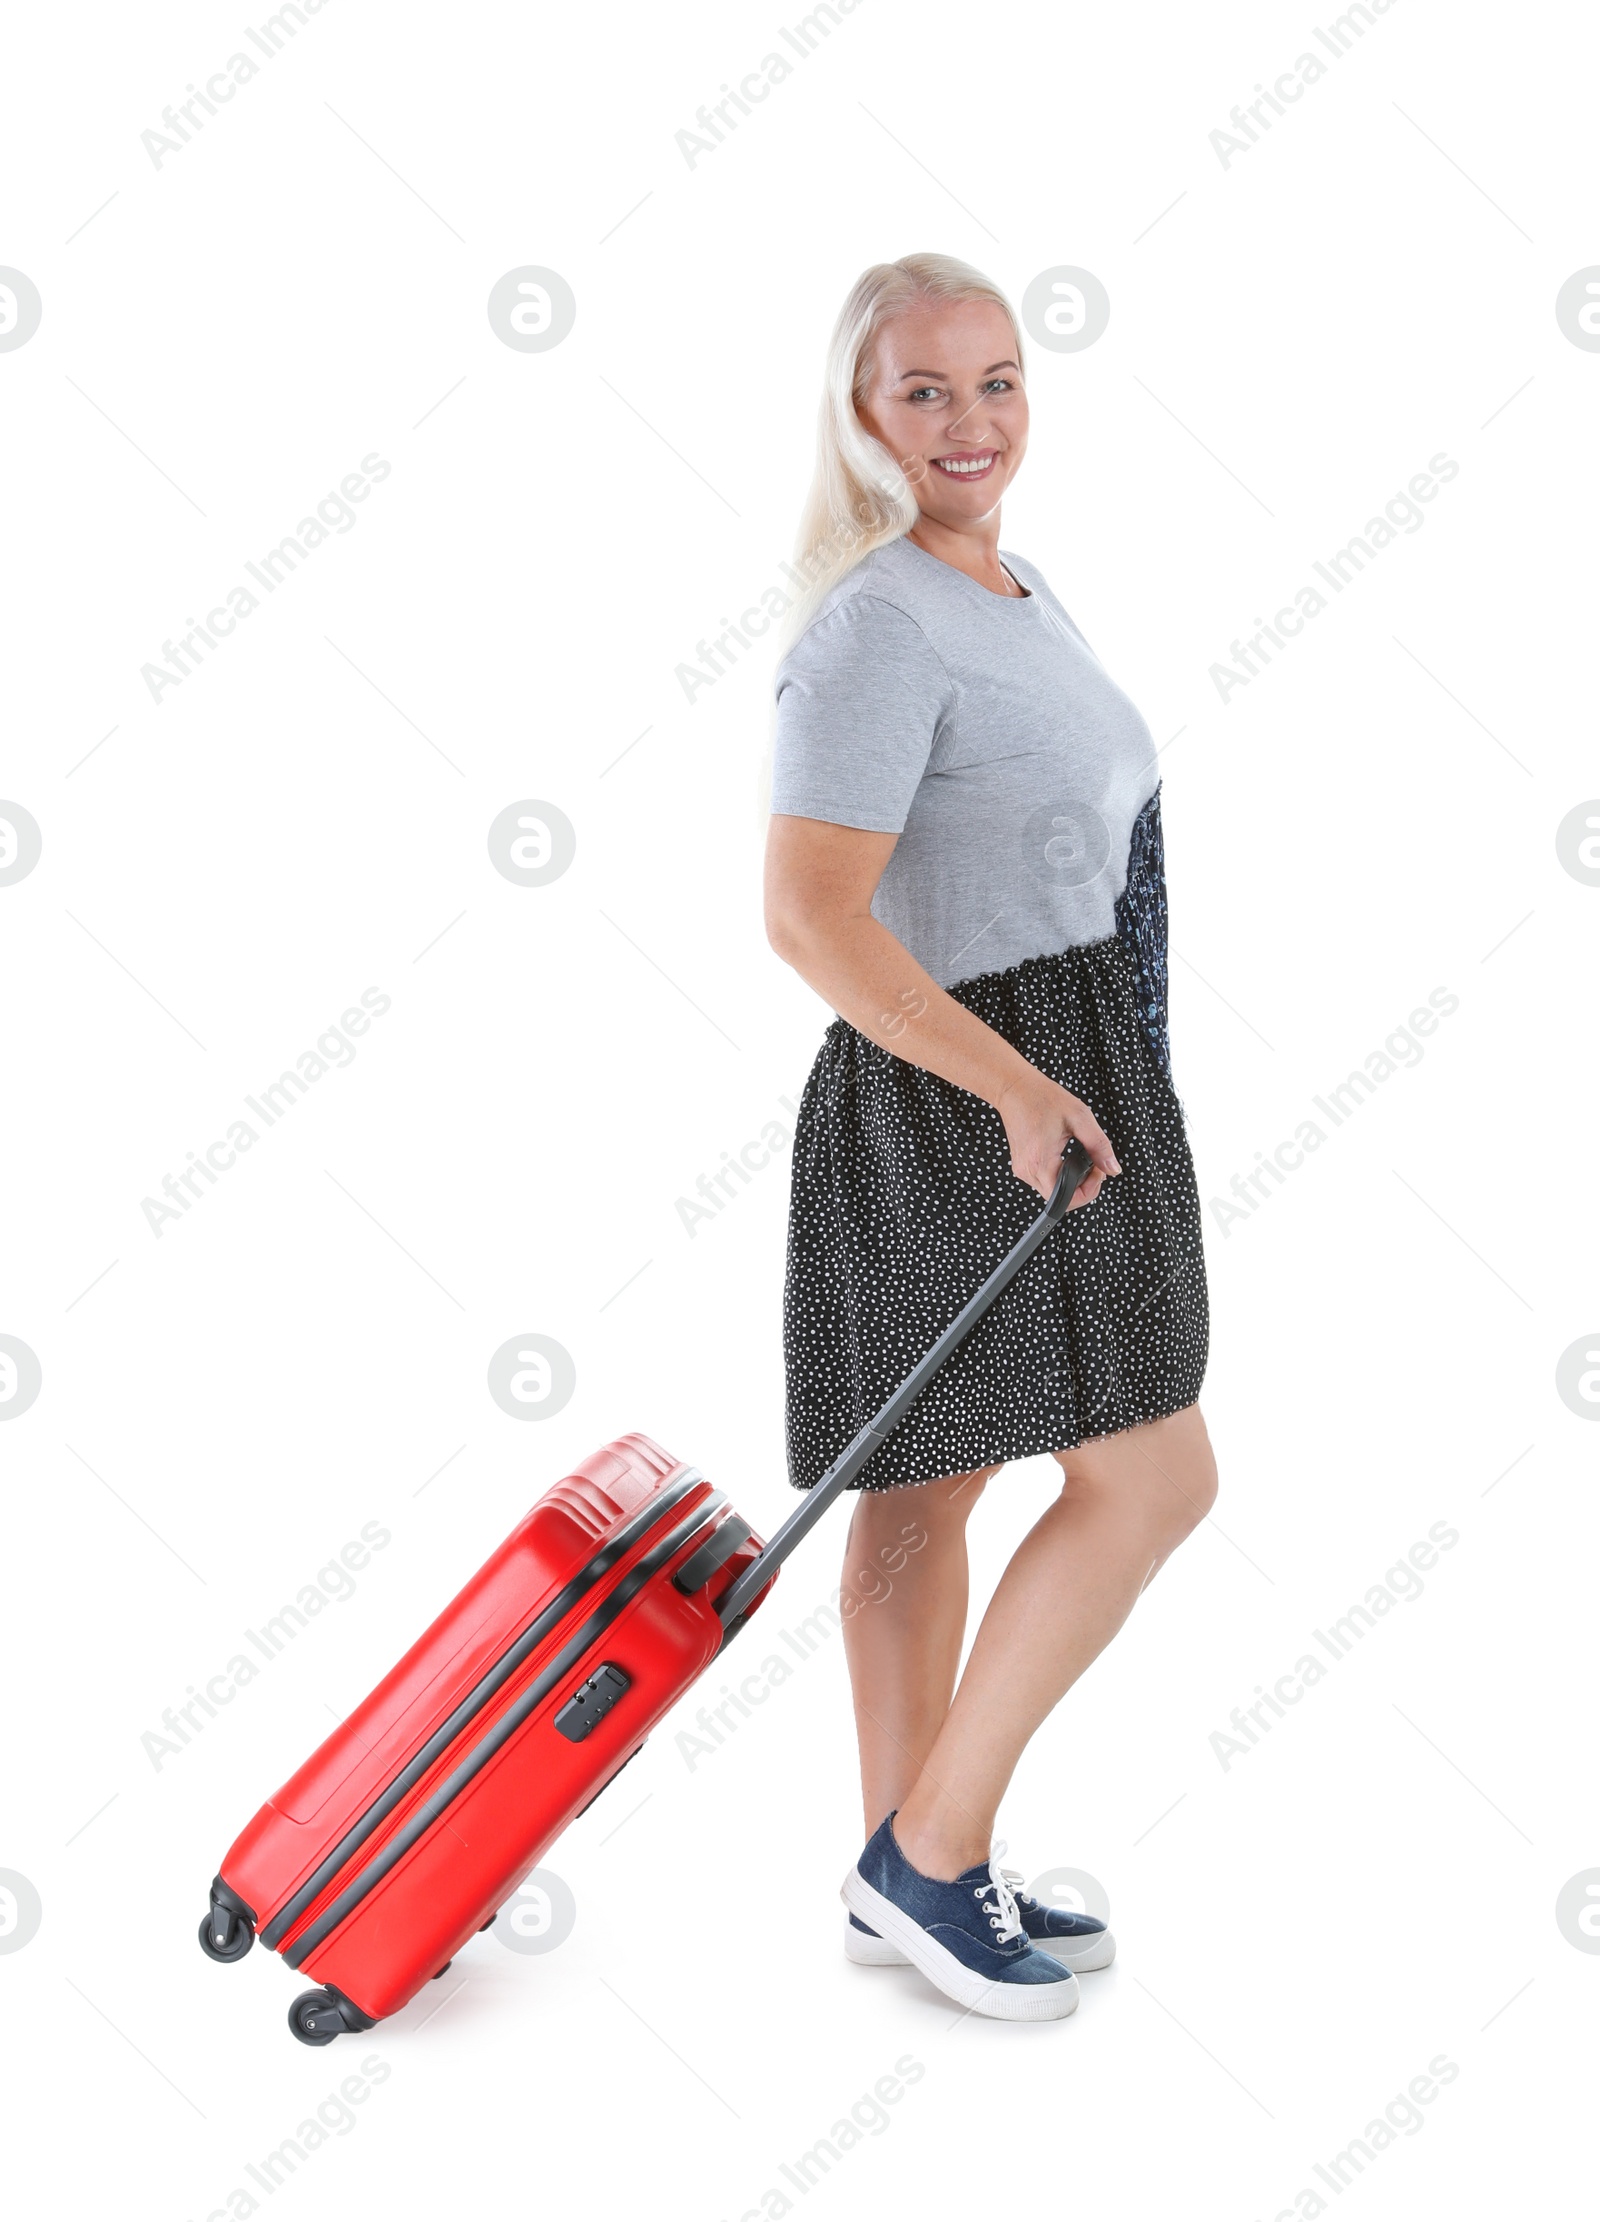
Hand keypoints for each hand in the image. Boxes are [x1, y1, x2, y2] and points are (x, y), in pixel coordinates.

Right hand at [994, 1069, 1119, 1208]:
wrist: (1015, 1088)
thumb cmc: (1042, 1098)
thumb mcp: (1080, 1117)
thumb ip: (1099, 1146)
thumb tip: (1113, 1169)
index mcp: (1041, 1162)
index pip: (1068, 1201)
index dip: (1090, 1191)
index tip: (1097, 1169)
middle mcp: (1028, 1171)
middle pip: (1063, 1198)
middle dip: (1084, 1185)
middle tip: (1092, 1162)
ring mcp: (1023, 1170)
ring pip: (1054, 1190)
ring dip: (1072, 1179)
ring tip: (1078, 1155)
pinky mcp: (1022, 1166)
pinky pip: (1045, 1181)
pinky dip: (1060, 1173)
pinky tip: (1065, 1154)